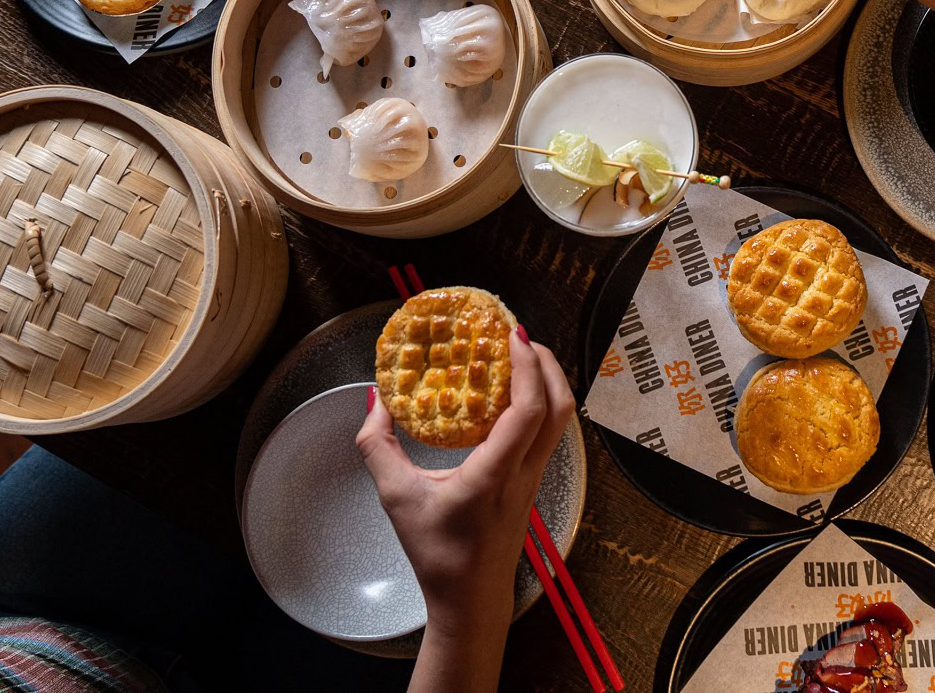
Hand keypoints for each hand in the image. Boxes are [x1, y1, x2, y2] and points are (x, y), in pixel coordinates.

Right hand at [357, 329, 573, 633]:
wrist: (469, 599)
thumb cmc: (437, 554)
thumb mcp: (397, 498)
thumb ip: (378, 448)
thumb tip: (374, 401)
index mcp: (496, 473)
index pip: (529, 411)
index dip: (528, 367)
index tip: (513, 335)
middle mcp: (525, 471)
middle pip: (560, 406)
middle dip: (547, 363)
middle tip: (519, 335)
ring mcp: (535, 477)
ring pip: (560, 419)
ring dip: (547, 380)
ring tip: (519, 356)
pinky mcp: (533, 481)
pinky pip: (548, 432)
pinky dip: (539, 402)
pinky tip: (512, 393)